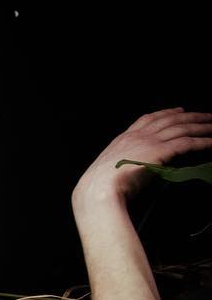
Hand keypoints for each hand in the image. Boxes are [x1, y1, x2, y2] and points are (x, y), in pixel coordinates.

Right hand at [72, 107, 211, 205]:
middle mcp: (138, 136)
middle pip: (170, 119)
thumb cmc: (100, 186)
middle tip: (207, 115)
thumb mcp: (108, 170)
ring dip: (201, 125)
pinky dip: (203, 141)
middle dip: (191, 116)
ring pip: (182, 127)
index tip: (178, 110)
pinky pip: (188, 143)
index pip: (148, 119)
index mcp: (123, 139)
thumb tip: (129, 171)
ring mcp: (149, 142)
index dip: (166, 113)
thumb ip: (121, 165)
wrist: (100, 189)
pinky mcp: (161, 152)